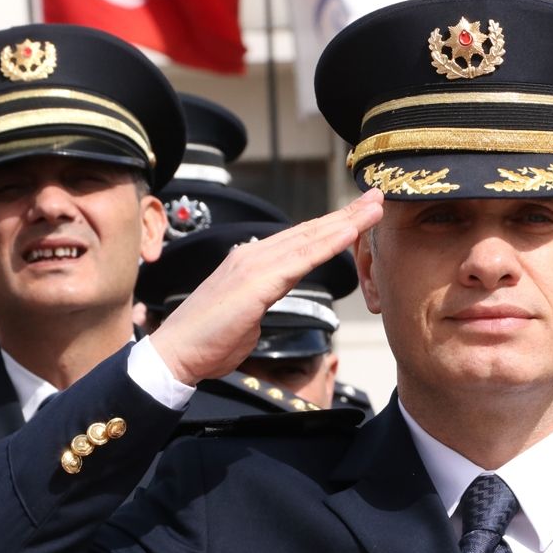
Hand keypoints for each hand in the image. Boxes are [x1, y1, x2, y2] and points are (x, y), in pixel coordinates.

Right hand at [151, 189, 383, 385]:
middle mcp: (254, 256)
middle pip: (310, 230)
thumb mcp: (246, 315)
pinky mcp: (257, 283)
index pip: (300, 240)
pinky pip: (301, 260)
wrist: (175, 353)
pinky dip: (328, 244)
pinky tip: (349, 234)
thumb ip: (262, 301)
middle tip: (377, 198)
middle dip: (346, 214)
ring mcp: (254, 266)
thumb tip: (269, 302)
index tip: (358, 215)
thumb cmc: (208, 341)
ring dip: (345, 222)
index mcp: (252, 263)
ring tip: (374, 207)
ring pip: (310, 239)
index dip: (331, 226)